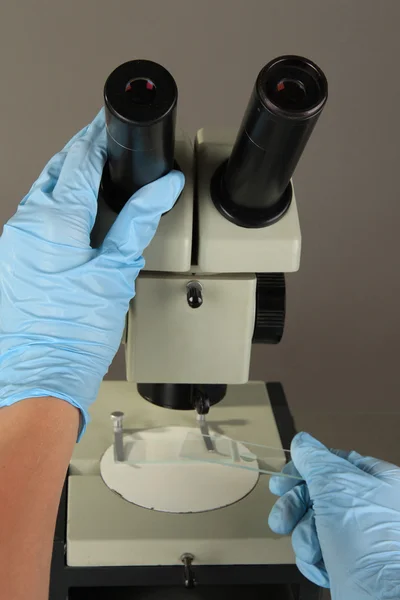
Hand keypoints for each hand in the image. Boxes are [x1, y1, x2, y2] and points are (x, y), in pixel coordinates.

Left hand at [0, 110, 183, 437]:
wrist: (40, 374)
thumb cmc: (74, 334)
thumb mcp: (117, 272)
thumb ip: (138, 221)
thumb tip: (161, 188)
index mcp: (53, 222)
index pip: (79, 161)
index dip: (96, 137)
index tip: (107, 123)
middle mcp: (25, 226)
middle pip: (55, 170)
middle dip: (79, 152)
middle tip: (101, 142)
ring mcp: (13, 243)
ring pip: (41, 193)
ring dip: (66, 179)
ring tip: (94, 177)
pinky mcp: (11, 260)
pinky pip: (33, 218)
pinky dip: (55, 207)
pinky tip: (75, 217)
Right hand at [268, 432, 399, 598]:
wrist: (379, 597)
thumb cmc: (364, 535)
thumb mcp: (334, 483)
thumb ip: (314, 458)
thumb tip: (302, 440)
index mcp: (379, 480)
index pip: (336, 462)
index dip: (306, 468)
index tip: (283, 478)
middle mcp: (373, 506)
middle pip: (320, 494)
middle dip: (296, 508)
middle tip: (280, 518)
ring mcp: (362, 536)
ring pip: (315, 523)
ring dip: (304, 535)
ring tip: (310, 548)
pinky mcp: (351, 562)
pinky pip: (320, 549)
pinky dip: (314, 557)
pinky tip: (318, 564)